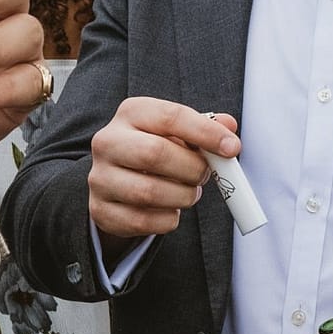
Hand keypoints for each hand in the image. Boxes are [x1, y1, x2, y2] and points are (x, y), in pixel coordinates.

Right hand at [88, 99, 239, 240]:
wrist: (116, 180)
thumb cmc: (155, 148)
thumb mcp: (177, 132)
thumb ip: (205, 127)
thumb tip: (229, 127)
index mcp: (131, 113)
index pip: (170, 117)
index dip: (206, 133)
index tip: (232, 148)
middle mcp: (108, 142)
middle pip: (155, 154)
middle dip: (192, 168)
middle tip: (206, 175)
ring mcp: (100, 178)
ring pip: (150, 192)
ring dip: (183, 196)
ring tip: (189, 191)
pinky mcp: (101, 210)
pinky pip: (144, 221)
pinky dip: (169, 218)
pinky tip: (170, 208)